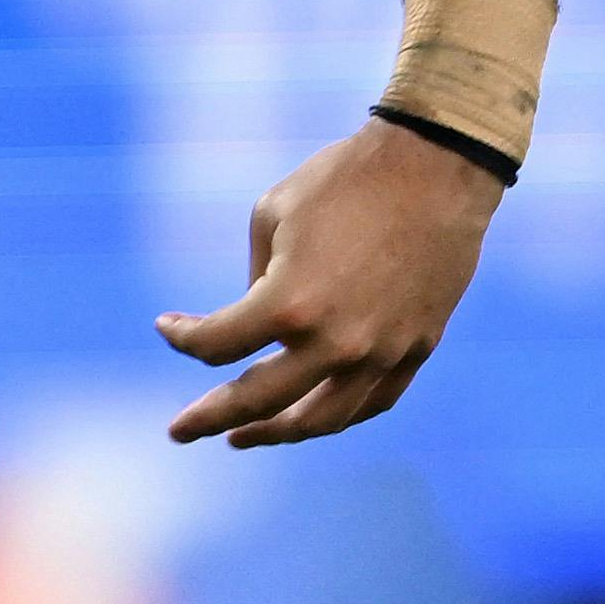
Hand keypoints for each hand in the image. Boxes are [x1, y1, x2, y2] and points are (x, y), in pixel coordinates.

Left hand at [157, 122, 500, 447]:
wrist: (436, 167)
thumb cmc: (345, 180)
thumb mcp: (271, 215)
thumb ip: (254, 282)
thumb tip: (253, 323)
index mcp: (289, 304)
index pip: (216, 346)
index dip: (182, 337)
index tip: (167, 326)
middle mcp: (335, 342)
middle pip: (258, 402)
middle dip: (211, 419)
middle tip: (179, 431)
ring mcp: (381, 353)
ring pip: (319, 420)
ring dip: (276, 432)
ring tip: (243, 435)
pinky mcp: (416, 349)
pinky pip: (371, 402)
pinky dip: (336, 414)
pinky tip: (310, 415)